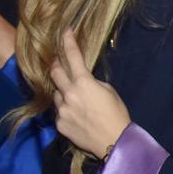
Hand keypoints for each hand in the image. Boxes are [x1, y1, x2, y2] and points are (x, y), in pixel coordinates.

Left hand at [49, 29, 129, 155]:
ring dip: (63, 92)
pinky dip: (66, 110)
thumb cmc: (117, 114)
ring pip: (56, 94)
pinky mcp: (60, 124)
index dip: (67, 41)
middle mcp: (69, 94)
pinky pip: (59, 111)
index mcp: (84, 83)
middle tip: (60, 63)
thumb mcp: (109, 91)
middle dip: (57, 64)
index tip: (65, 32)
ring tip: (75, 98)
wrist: (114, 142)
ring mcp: (62, 110)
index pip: (72, 56)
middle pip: (55, 72)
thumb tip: (82, 82)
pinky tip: (77, 116)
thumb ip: (92, 83)